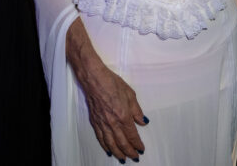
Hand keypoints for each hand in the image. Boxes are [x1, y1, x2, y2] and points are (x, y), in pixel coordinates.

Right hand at [66, 19, 146, 160]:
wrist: (94, 79)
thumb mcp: (130, 94)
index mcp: (123, 116)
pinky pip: (100, 138)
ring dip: (118, 152)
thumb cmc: (112, 83)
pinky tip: (109, 150)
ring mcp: (102, 123)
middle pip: (121, 142)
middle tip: (134, 158)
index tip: (141, 149)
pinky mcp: (94, 121)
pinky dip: (105, 146)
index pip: (131, 135)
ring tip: (123, 159)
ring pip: (110, 143)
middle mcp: (112, 123)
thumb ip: (137, 110)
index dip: (137, 144)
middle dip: (129, 151)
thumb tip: (142, 122)